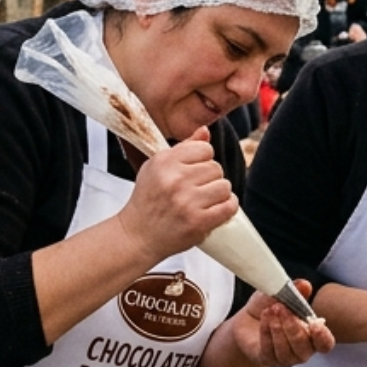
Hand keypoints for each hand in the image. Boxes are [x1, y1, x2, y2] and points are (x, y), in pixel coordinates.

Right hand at [114, 132, 235, 261]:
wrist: (137, 235)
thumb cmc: (147, 201)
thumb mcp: (156, 167)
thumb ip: (183, 148)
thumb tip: (205, 131)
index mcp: (164, 162)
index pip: (205, 148)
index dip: (203, 160)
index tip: (194, 171)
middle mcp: (175, 179)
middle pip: (216, 168)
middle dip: (210, 178)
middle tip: (197, 189)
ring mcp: (187, 201)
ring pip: (225, 186)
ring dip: (220, 194)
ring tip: (206, 200)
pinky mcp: (198, 222)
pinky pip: (228, 206)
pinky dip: (228, 207)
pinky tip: (217, 209)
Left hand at [225, 281, 335, 366]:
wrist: (248, 318)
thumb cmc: (270, 308)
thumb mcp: (282, 294)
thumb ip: (295, 291)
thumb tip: (304, 285)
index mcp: (312, 335)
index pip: (325, 344)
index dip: (322, 337)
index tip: (315, 325)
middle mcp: (301, 350)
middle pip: (304, 348)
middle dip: (292, 327)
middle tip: (281, 308)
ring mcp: (285, 358)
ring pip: (286, 351)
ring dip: (278, 329)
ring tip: (270, 311)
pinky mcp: (267, 359)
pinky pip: (269, 351)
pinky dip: (266, 333)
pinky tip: (264, 318)